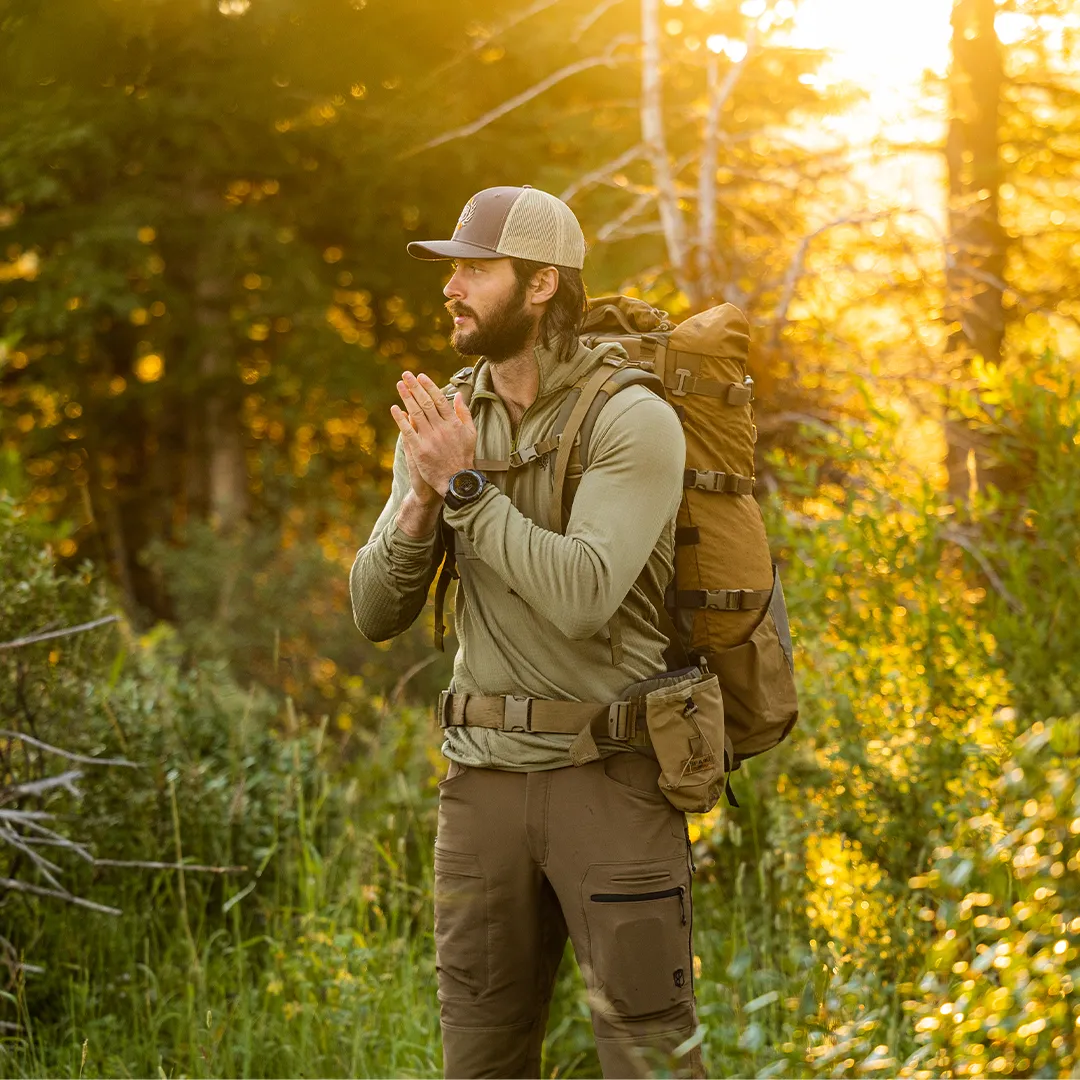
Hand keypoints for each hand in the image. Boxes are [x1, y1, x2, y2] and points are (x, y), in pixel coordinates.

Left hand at [390, 371, 476, 496]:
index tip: (420, 376)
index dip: (429, 386)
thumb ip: (464, 413)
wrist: (457, 480)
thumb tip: (459, 395)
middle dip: (415, 387)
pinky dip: (400, 419)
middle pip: (425, 403)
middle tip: (405, 375)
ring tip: (400, 385)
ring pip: (416, 414)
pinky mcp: (419, 450)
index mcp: (454, 423)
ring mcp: (430, 439)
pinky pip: (407, 431)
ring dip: (407, 397)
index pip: (439, 399)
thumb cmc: (465, 456)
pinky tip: (394, 408)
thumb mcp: (471, 433)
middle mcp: (442, 429)